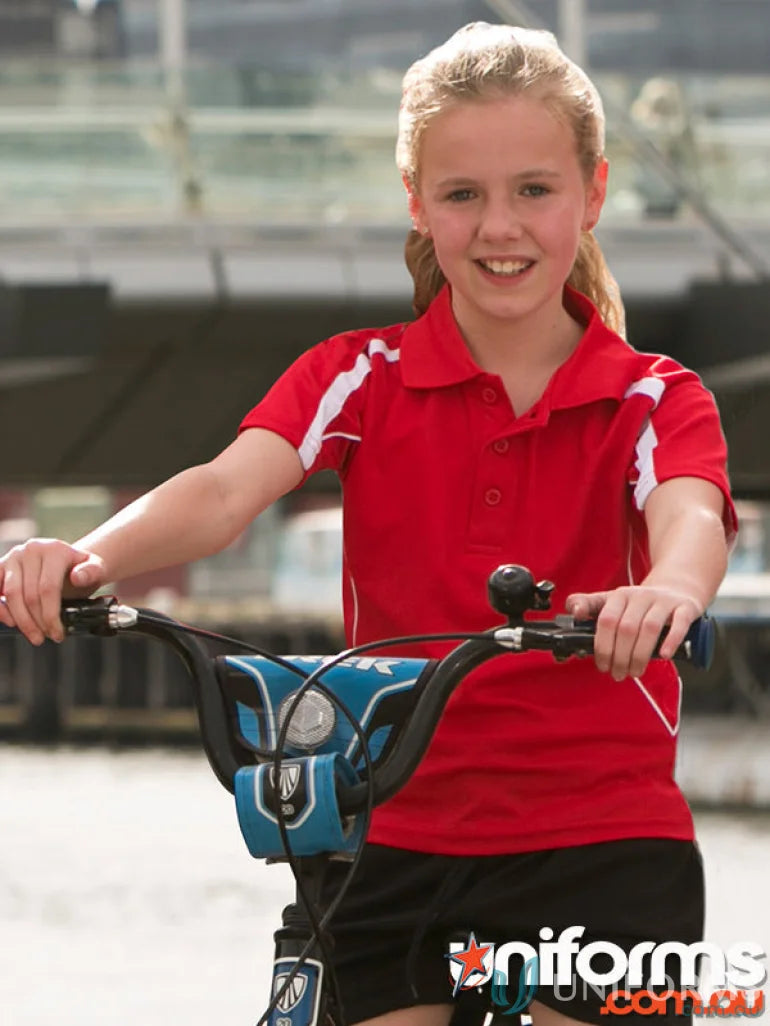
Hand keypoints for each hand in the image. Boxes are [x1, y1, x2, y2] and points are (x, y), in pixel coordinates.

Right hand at [0, 539, 106, 644]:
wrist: (67, 561)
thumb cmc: (80, 569)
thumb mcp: (95, 569)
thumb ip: (92, 571)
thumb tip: (78, 577)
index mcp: (54, 549)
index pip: (48, 588)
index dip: (51, 615)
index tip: (58, 633)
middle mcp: (31, 549)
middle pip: (30, 595)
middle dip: (38, 622)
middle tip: (47, 636)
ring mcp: (14, 557)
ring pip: (11, 595)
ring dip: (22, 620)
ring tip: (35, 635)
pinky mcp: (2, 567)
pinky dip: (1, 609)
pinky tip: (12, 622)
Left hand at [565, 584, 702, 680]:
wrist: (676, 588)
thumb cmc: (639, 603)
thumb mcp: (612, 601)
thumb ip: (588, 606)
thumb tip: (573, 613)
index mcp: (620, 595)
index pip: (606, 621)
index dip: (602, 646)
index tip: (602, 665)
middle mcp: (640, 596)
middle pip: (627, 628)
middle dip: (620, 657)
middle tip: (619, 674)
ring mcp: (663, 601)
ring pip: (650, 628)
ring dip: (640, 655)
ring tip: (635, 672)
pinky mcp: (685, 607)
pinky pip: (679, 624)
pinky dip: (671, 641)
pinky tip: (663, 656)